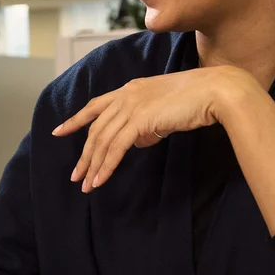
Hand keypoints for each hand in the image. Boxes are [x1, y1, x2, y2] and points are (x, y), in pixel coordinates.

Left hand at [52, 67, 251, 192]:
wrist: (214, 91)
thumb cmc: (197, 99)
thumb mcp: (165, 109)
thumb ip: (148, 123)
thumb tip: (137, 140)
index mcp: (131, 89)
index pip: (96, 105)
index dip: (76, 119)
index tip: (59, 131)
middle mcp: (127, 95)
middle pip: (96, 128)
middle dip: (85, 155)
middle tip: (76, 176)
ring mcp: (132, 106)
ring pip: (103, 140)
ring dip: (93, 165)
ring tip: (86, 186)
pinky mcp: (140, 120)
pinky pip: (116, 148)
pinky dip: (106, 166)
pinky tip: (100, 180)